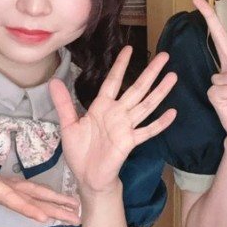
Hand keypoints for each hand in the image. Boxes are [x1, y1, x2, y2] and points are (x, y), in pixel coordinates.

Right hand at [0, 103, 79, 223]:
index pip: (6, 196)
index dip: (25, 206)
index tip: (43, 217)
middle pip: (27, 201)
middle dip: (52, 209)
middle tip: (77, 218)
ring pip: (28, 201)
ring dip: (51, 208)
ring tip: (74, 216)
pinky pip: (22, 197)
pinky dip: (39, 201)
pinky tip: (53, 205)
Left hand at [50, 46, 176, 195]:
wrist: (87, 177)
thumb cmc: (79, 152)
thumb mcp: (68, 125)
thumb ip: (63, 103)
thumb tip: (53, 81)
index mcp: (102, 107)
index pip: (113, 81)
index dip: (121, 65)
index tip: (129, 48)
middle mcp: (117, 113)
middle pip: (137, 88)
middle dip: (150, 72)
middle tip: (164, 56)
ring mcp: (126, 127)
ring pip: (146, 105)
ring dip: (160, 92)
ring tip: (173, 77)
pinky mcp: (130, 141)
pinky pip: (148, 131)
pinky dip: (160, 123)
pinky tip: (173, 113)